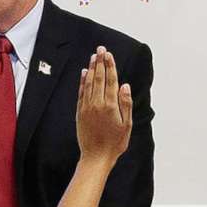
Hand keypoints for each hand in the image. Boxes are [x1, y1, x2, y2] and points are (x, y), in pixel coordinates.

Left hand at [73, 46, 131, 163]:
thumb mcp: (126, 125)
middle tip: (101, 49)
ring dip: (91, 68)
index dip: (110, 65)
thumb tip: (125, 86)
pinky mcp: (80, 112)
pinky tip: (84, 73)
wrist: (96, 157)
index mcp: (110, 106)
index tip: (109, 54)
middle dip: (100, 62)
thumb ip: (125, 104)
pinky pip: (81, 92)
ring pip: (89, 83)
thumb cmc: (114, 143)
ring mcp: (87, 107)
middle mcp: (97, 104)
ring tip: (93, 57)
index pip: (110, 80)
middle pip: (99, 78)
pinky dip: (83, 81)